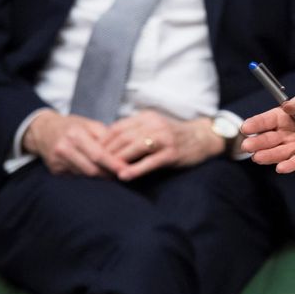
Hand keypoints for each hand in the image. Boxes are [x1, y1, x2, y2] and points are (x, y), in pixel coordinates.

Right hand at [23, 110, 127, 177]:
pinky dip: (87, 173)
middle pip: (91, 169)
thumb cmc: (71, 126)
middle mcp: (64, 149)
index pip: (98, 154)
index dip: (113, 164)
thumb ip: (105, 136)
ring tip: (110, 171)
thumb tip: (123, 149)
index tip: (126, 168)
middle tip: (122, 173)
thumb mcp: (89, 124)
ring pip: (84, 174)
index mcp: (75, 135)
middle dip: (108, 173)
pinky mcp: (54, 170)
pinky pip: (76, 175)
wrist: (43, 130)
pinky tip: (93, 168)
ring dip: (99, 174)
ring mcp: (57, 161)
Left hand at [104, 110, 223, 181]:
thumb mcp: (154, 126)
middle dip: (106, 152)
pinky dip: (136, 169)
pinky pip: (150, 161)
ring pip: (134, 148)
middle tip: (92, 165)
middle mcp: (155, 125)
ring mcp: (164, 139)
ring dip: (117, 160)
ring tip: (104, 171)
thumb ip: (135, 130)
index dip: (102, 140)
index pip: (118, 127)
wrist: (203, 137)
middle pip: (123, 137)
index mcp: (147, 117)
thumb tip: (108, 142)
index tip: (91, 152)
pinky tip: (124, 176)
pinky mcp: (172, 153)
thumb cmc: (174, 134)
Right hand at [241, 92, 294, 173]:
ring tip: (257, 158)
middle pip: (268, 139)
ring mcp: (294, 147)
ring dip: (268, 156)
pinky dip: (290, 165)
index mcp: (283, 118)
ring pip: (278, 152)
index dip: (256, 124)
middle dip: (257, 143)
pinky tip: (281, 168)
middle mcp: (285, 134)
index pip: (267, 121)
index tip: (245, 128)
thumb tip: (287, 105)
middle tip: (247, 146)